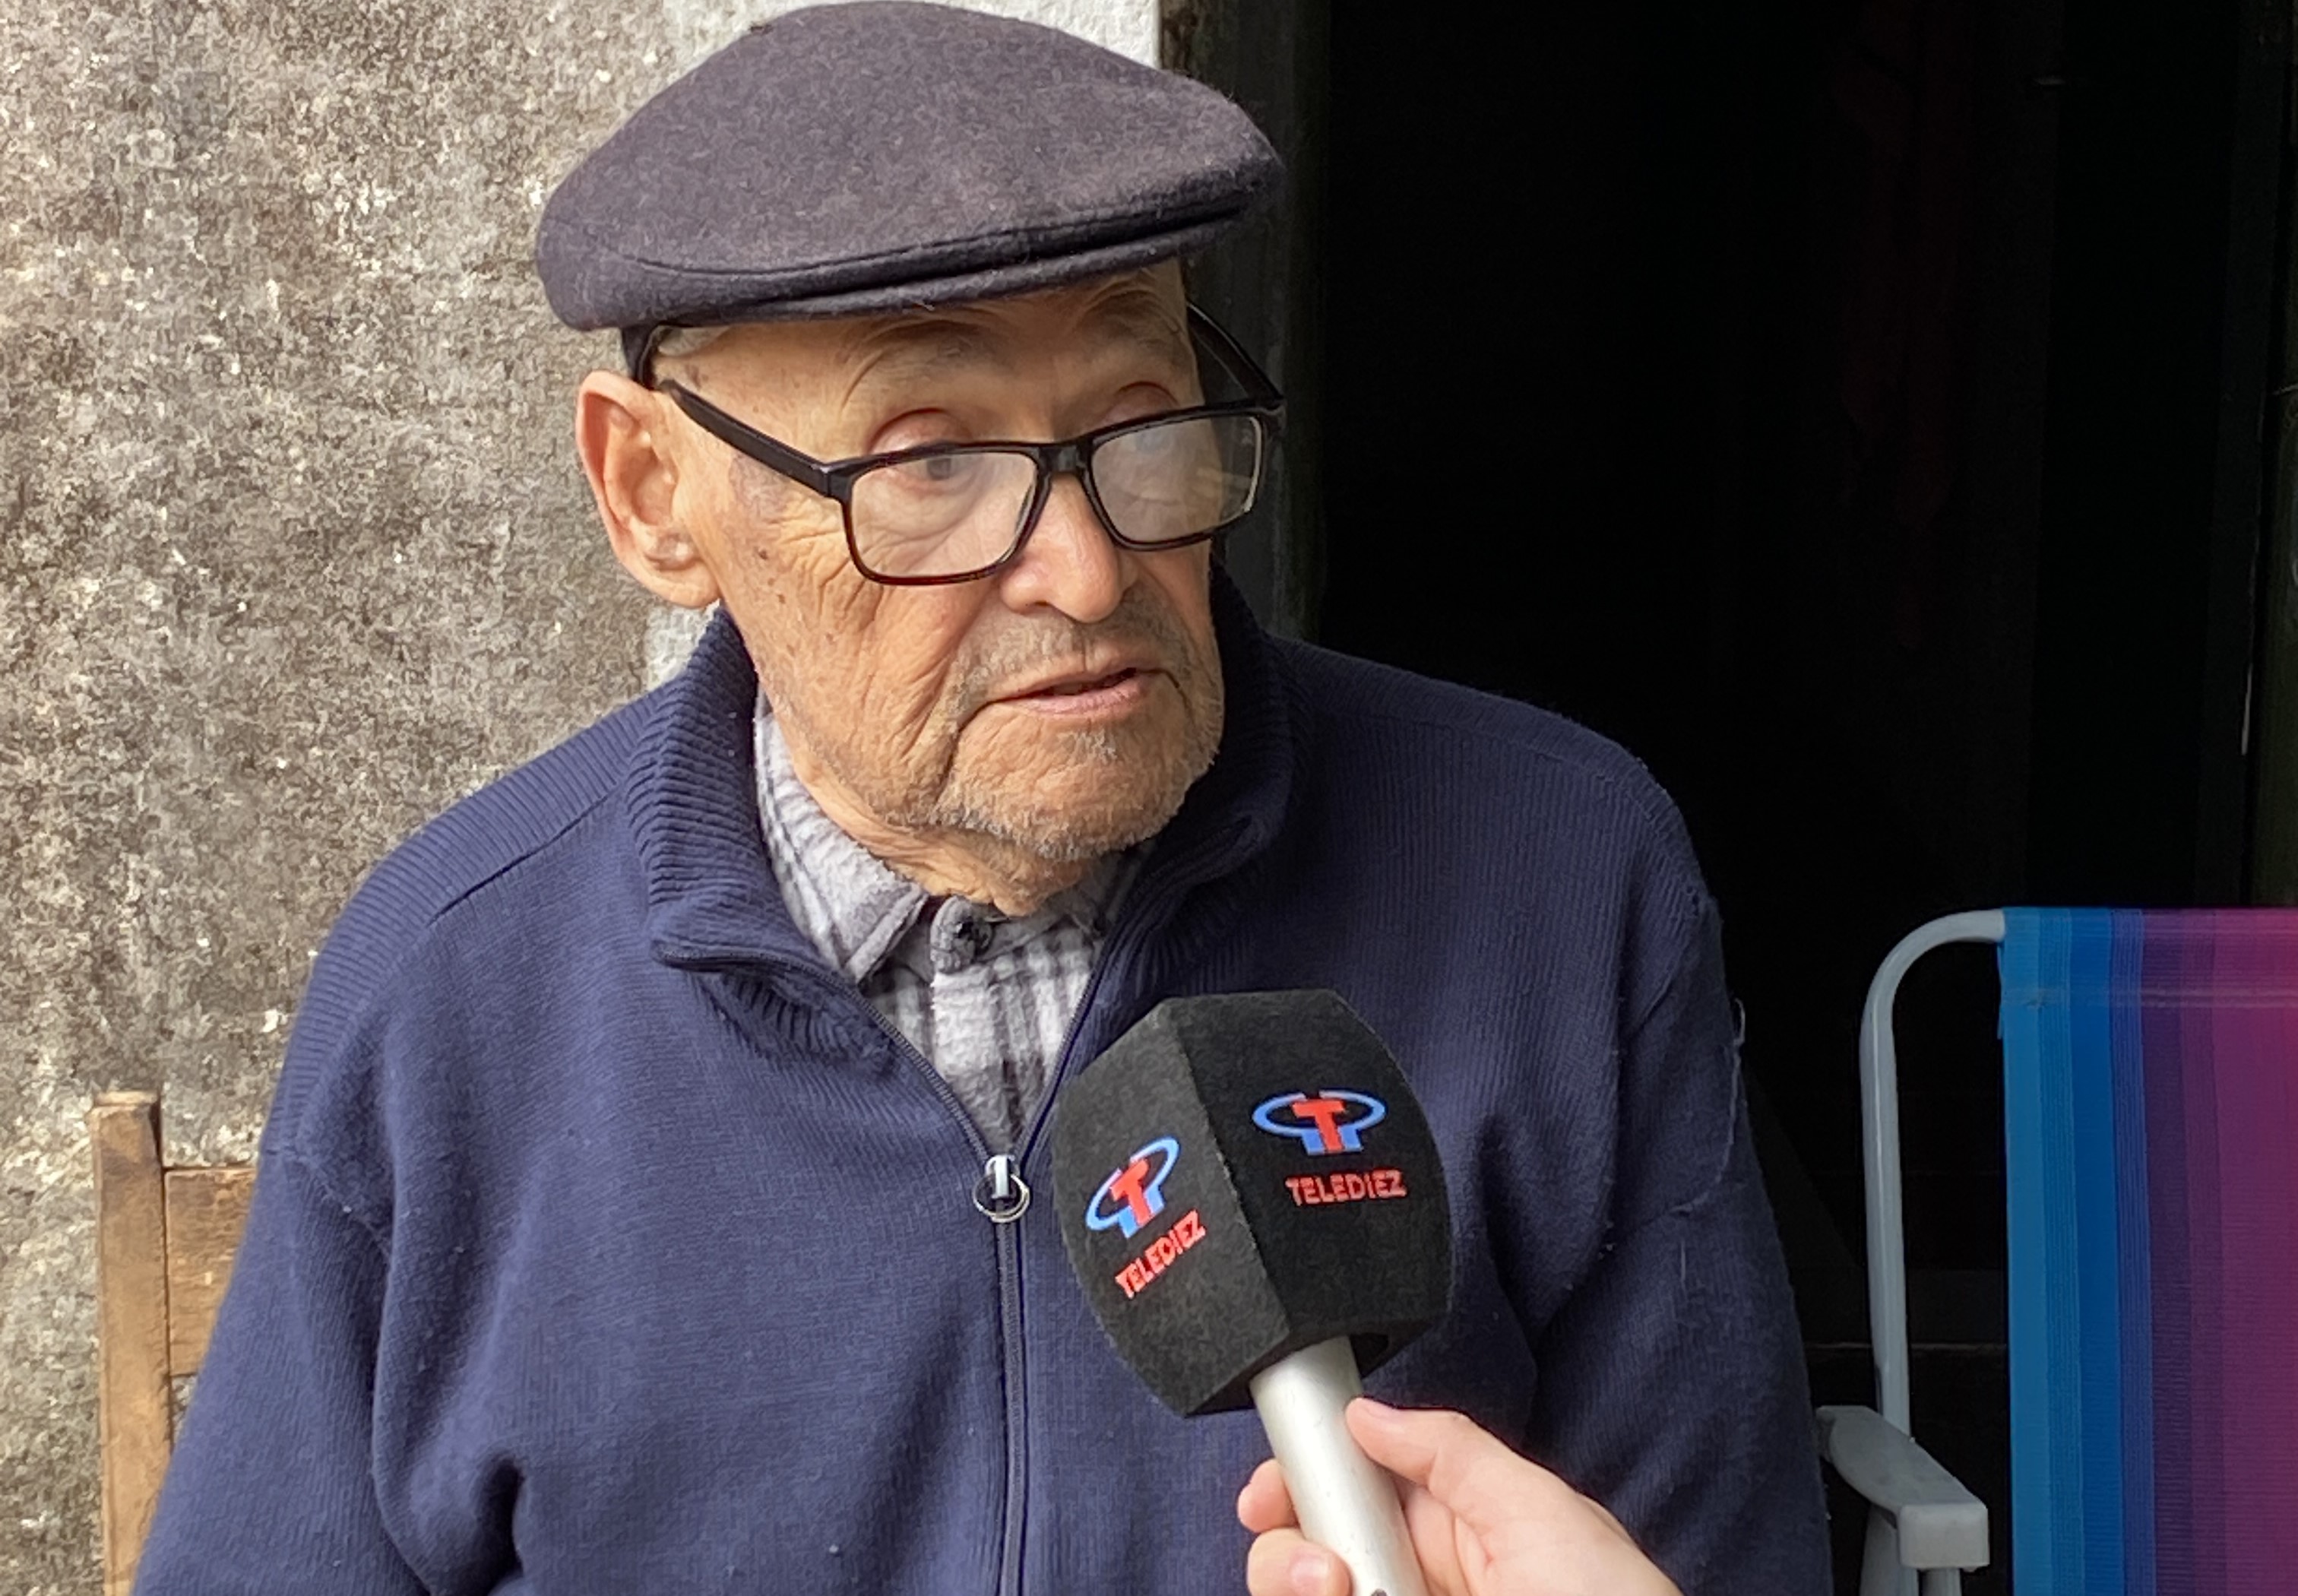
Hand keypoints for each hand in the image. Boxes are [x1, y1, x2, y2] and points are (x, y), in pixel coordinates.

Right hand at [1236, 1398, 1682, 1595]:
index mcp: (1457, 1530)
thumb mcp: (1545, 1515)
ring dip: (1300, 1589)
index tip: (1268, 1497)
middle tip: (1326, 1576)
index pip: (1349, 1492)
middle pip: (1307, 1555)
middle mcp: (1419, 1585)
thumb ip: (1454, 1455)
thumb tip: (1366, 1413)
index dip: (1298, 1487)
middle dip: (1290, 1555)